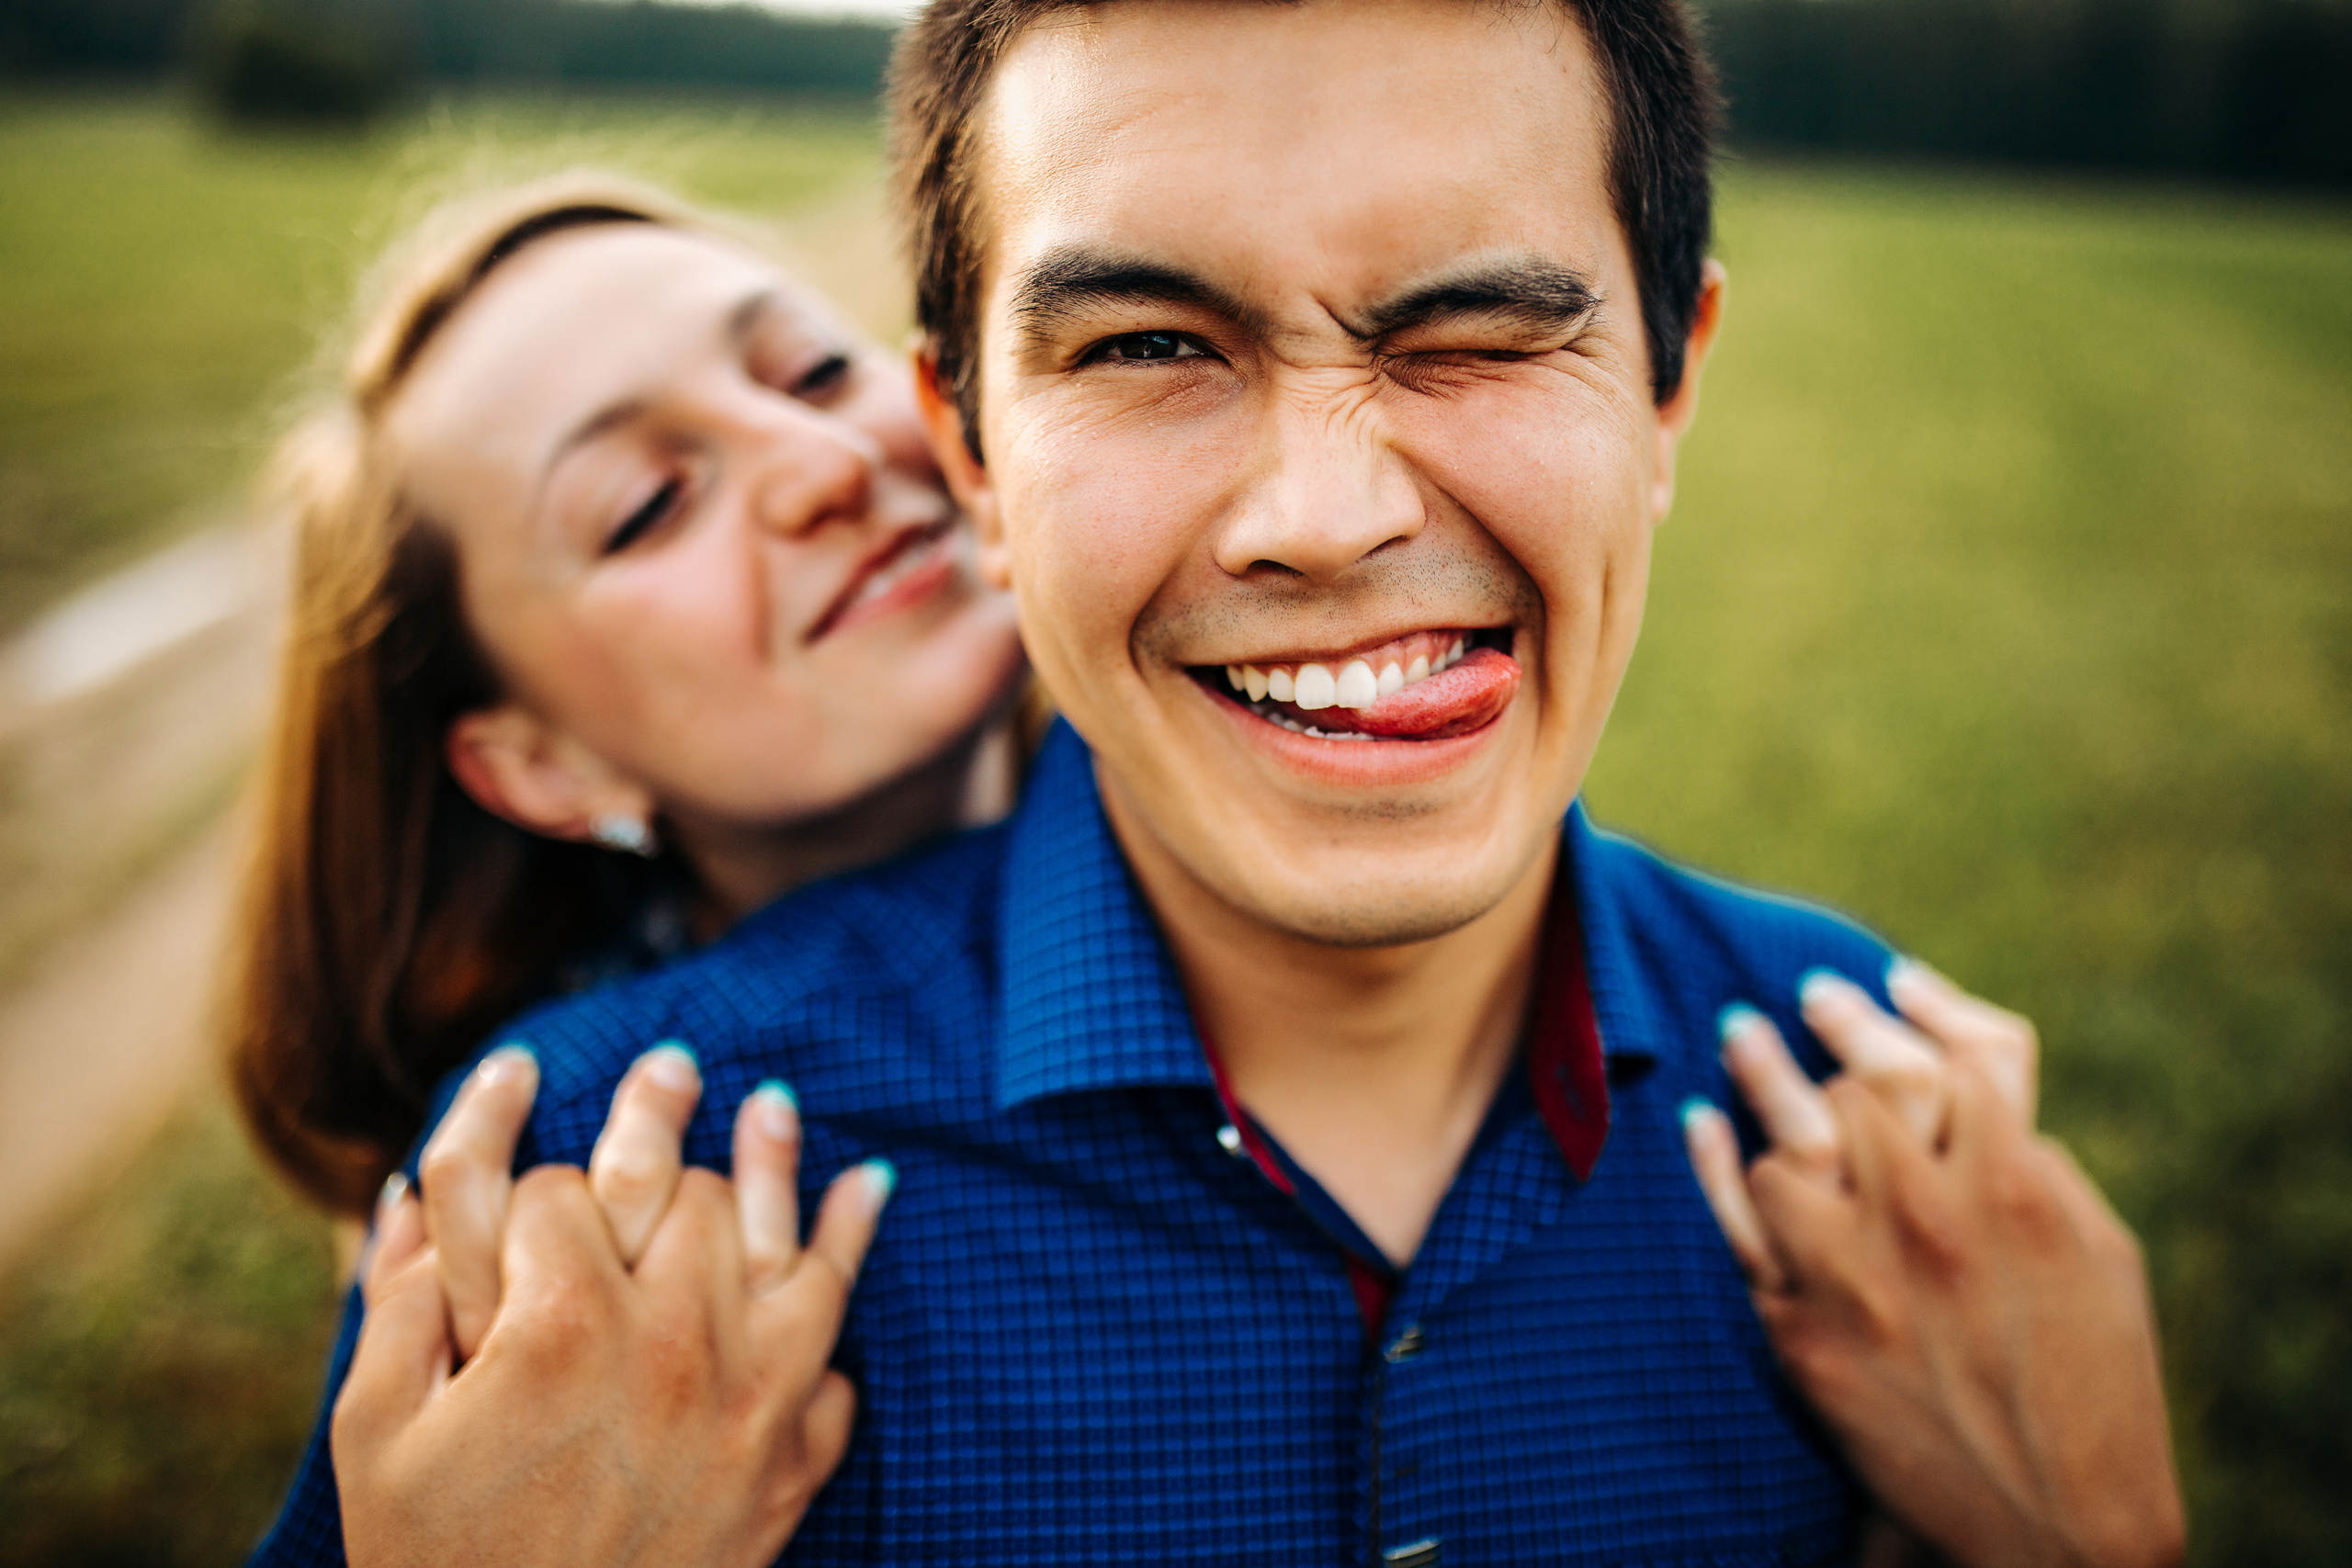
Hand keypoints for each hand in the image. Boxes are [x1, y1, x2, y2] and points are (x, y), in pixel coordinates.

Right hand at [333, 1054, 892, 1567]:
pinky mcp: (790, 1449)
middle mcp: (668, 1342)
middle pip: (676, 1187)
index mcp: (559, 1326)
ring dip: (769, 1155)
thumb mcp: (381, 1438)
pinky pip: (839, 1319)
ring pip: (769, 1232)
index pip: (554, 1190)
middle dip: (656, 1122)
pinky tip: (867, 1186)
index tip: (514, 1133)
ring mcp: (744, 1393)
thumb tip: (406, 1189)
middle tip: (666, 1065)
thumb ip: (397, 1303)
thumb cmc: (441, 1564)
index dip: (516, 1168)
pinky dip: (854, 1244)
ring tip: (767, 1099)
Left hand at [1684, 963, 2184, 1567]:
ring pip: (1786, 1142)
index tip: (1877, 981)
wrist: (2050, 1520)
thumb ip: (2031, 1150)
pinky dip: (1710, 1160)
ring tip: (1740, 1035)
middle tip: (1803, 996)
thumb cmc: (2092, 1377)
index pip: (1952, 1056)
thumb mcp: (2097, 1247)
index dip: (1913, 1009)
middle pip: (1861, 1083)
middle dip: (1831, 1025)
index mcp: (2014, 1187)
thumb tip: (1962, 1071)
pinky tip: (1700, 1120)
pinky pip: (1735, 1223)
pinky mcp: (1800, 1328)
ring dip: (1762, 1082)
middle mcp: (1930, 1218)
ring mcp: (1857, 1273)